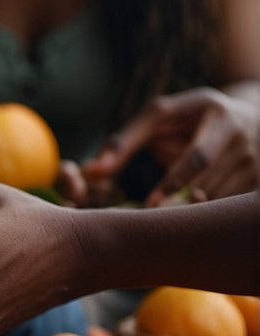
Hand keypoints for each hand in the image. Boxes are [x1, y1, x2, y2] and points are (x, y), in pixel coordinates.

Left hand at [83, 87, 259, 206]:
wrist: (240, 118)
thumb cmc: (186, 119)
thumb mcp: (157, 118)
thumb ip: (123, 142)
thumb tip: (91, 172)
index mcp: (219, 118)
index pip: (197, 157)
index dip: (172, 182)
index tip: (150, 204)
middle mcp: (243, 140)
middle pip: (205, 183)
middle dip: (176, 203)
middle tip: (148, 218)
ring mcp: (254, 164)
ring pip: (215, 200)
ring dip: (188, 211)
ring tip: (166, 213)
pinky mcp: (257, 183)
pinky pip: (225, 209)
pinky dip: (203, 216)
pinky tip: (187, 211)